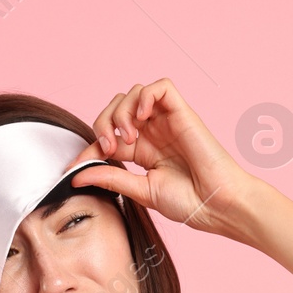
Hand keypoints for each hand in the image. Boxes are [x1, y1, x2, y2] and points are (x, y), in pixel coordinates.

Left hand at [69, 79, 261, 238]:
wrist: (217, 205)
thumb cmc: (189, 202)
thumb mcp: (140, 190)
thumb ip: (110, 178)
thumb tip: (76, 175)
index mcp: (142, 151)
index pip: (107, 136)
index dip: (89, 146)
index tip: (77, 165)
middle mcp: (153, 132)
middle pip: (116, 107)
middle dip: (102, 123)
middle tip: (108, 148)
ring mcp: (167, 121)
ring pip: (133, 93)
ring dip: (121, 112)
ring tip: (127, 138)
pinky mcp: (182, 113)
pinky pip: (160, 87)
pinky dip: (145, 96)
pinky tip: (142, 118)